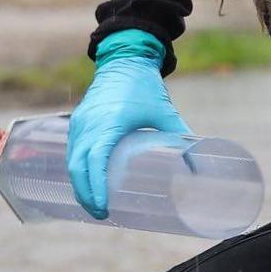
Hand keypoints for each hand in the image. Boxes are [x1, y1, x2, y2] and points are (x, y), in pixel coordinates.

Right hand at [67, 30, 189, 218]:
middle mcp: (88, 123)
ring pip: (72, 160)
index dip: (95, 187)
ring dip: (79, 184)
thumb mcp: (164, 112)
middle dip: (85, 194)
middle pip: (77, 167)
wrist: (124, 57)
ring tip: (94, 205)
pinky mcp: (78, 121)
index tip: (103, 208)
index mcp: (109, 122)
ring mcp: (79, 122)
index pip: (94, 160)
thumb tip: (198, 164)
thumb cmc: (144, 84)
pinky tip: (86, 183)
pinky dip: (77, 169)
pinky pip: (72, 150)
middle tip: (101, 214)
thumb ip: (181, 136)